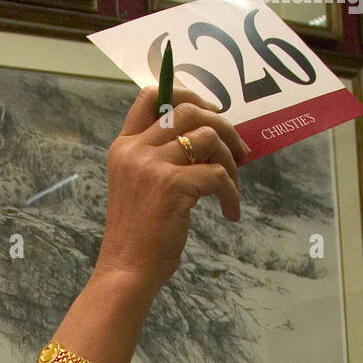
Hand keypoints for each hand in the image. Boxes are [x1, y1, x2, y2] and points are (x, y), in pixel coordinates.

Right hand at [95, 84, 250, 298]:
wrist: (126, 270)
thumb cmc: (137, 236)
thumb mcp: (139, 187)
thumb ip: (159, 159)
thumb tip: (205, 138)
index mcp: (124, 146)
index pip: (150, 96)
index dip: (186, 92)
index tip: (210, 111)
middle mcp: (136, 150)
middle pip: (188, 110)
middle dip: (222, 124)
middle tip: (238, 149)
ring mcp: (153, 165)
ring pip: (208, 137)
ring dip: (230, 161)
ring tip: (232, 188)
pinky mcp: (173, 185)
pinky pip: (218, 175)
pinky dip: (232, 193)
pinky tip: (230, 212)